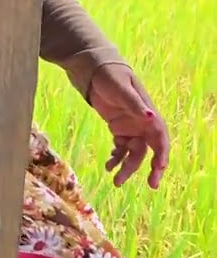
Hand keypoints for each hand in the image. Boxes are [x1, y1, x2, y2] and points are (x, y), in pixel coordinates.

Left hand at [86, 63, 169, 188]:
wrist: (95, 72)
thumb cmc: (111, 77)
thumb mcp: (122, 89)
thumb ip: (135, 104)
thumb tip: (151, 116)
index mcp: (149, 116)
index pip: (160, 139)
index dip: (162, 155)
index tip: (159, 169)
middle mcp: (143, 125)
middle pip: (148, 152)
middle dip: (149, 169)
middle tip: (150, 185)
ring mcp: (131, 128)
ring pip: (133, 154)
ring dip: (126, 167)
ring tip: (116, 181)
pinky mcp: (118, 129)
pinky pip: (120, 148)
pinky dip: (116, 158)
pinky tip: (108, 165)